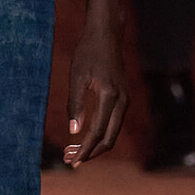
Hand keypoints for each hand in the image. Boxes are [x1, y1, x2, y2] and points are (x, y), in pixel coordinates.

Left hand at [63, 19, 127, 166]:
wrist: (107, 34)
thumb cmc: (88, 52)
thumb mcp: (76, 76)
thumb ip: (75, 104)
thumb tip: (73, 132)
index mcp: (110, 96)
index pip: (97, 132)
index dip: (84, 149)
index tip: (71, 161)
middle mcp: (122, 101)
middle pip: (109, 139)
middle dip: (90, 153)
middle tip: (70, 161)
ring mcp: (125, 100)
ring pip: (112, 133)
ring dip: (94, 145)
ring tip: (72, 152)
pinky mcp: (122, 98)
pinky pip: (113, 124)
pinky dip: (99, 134)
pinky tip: (83, 137)